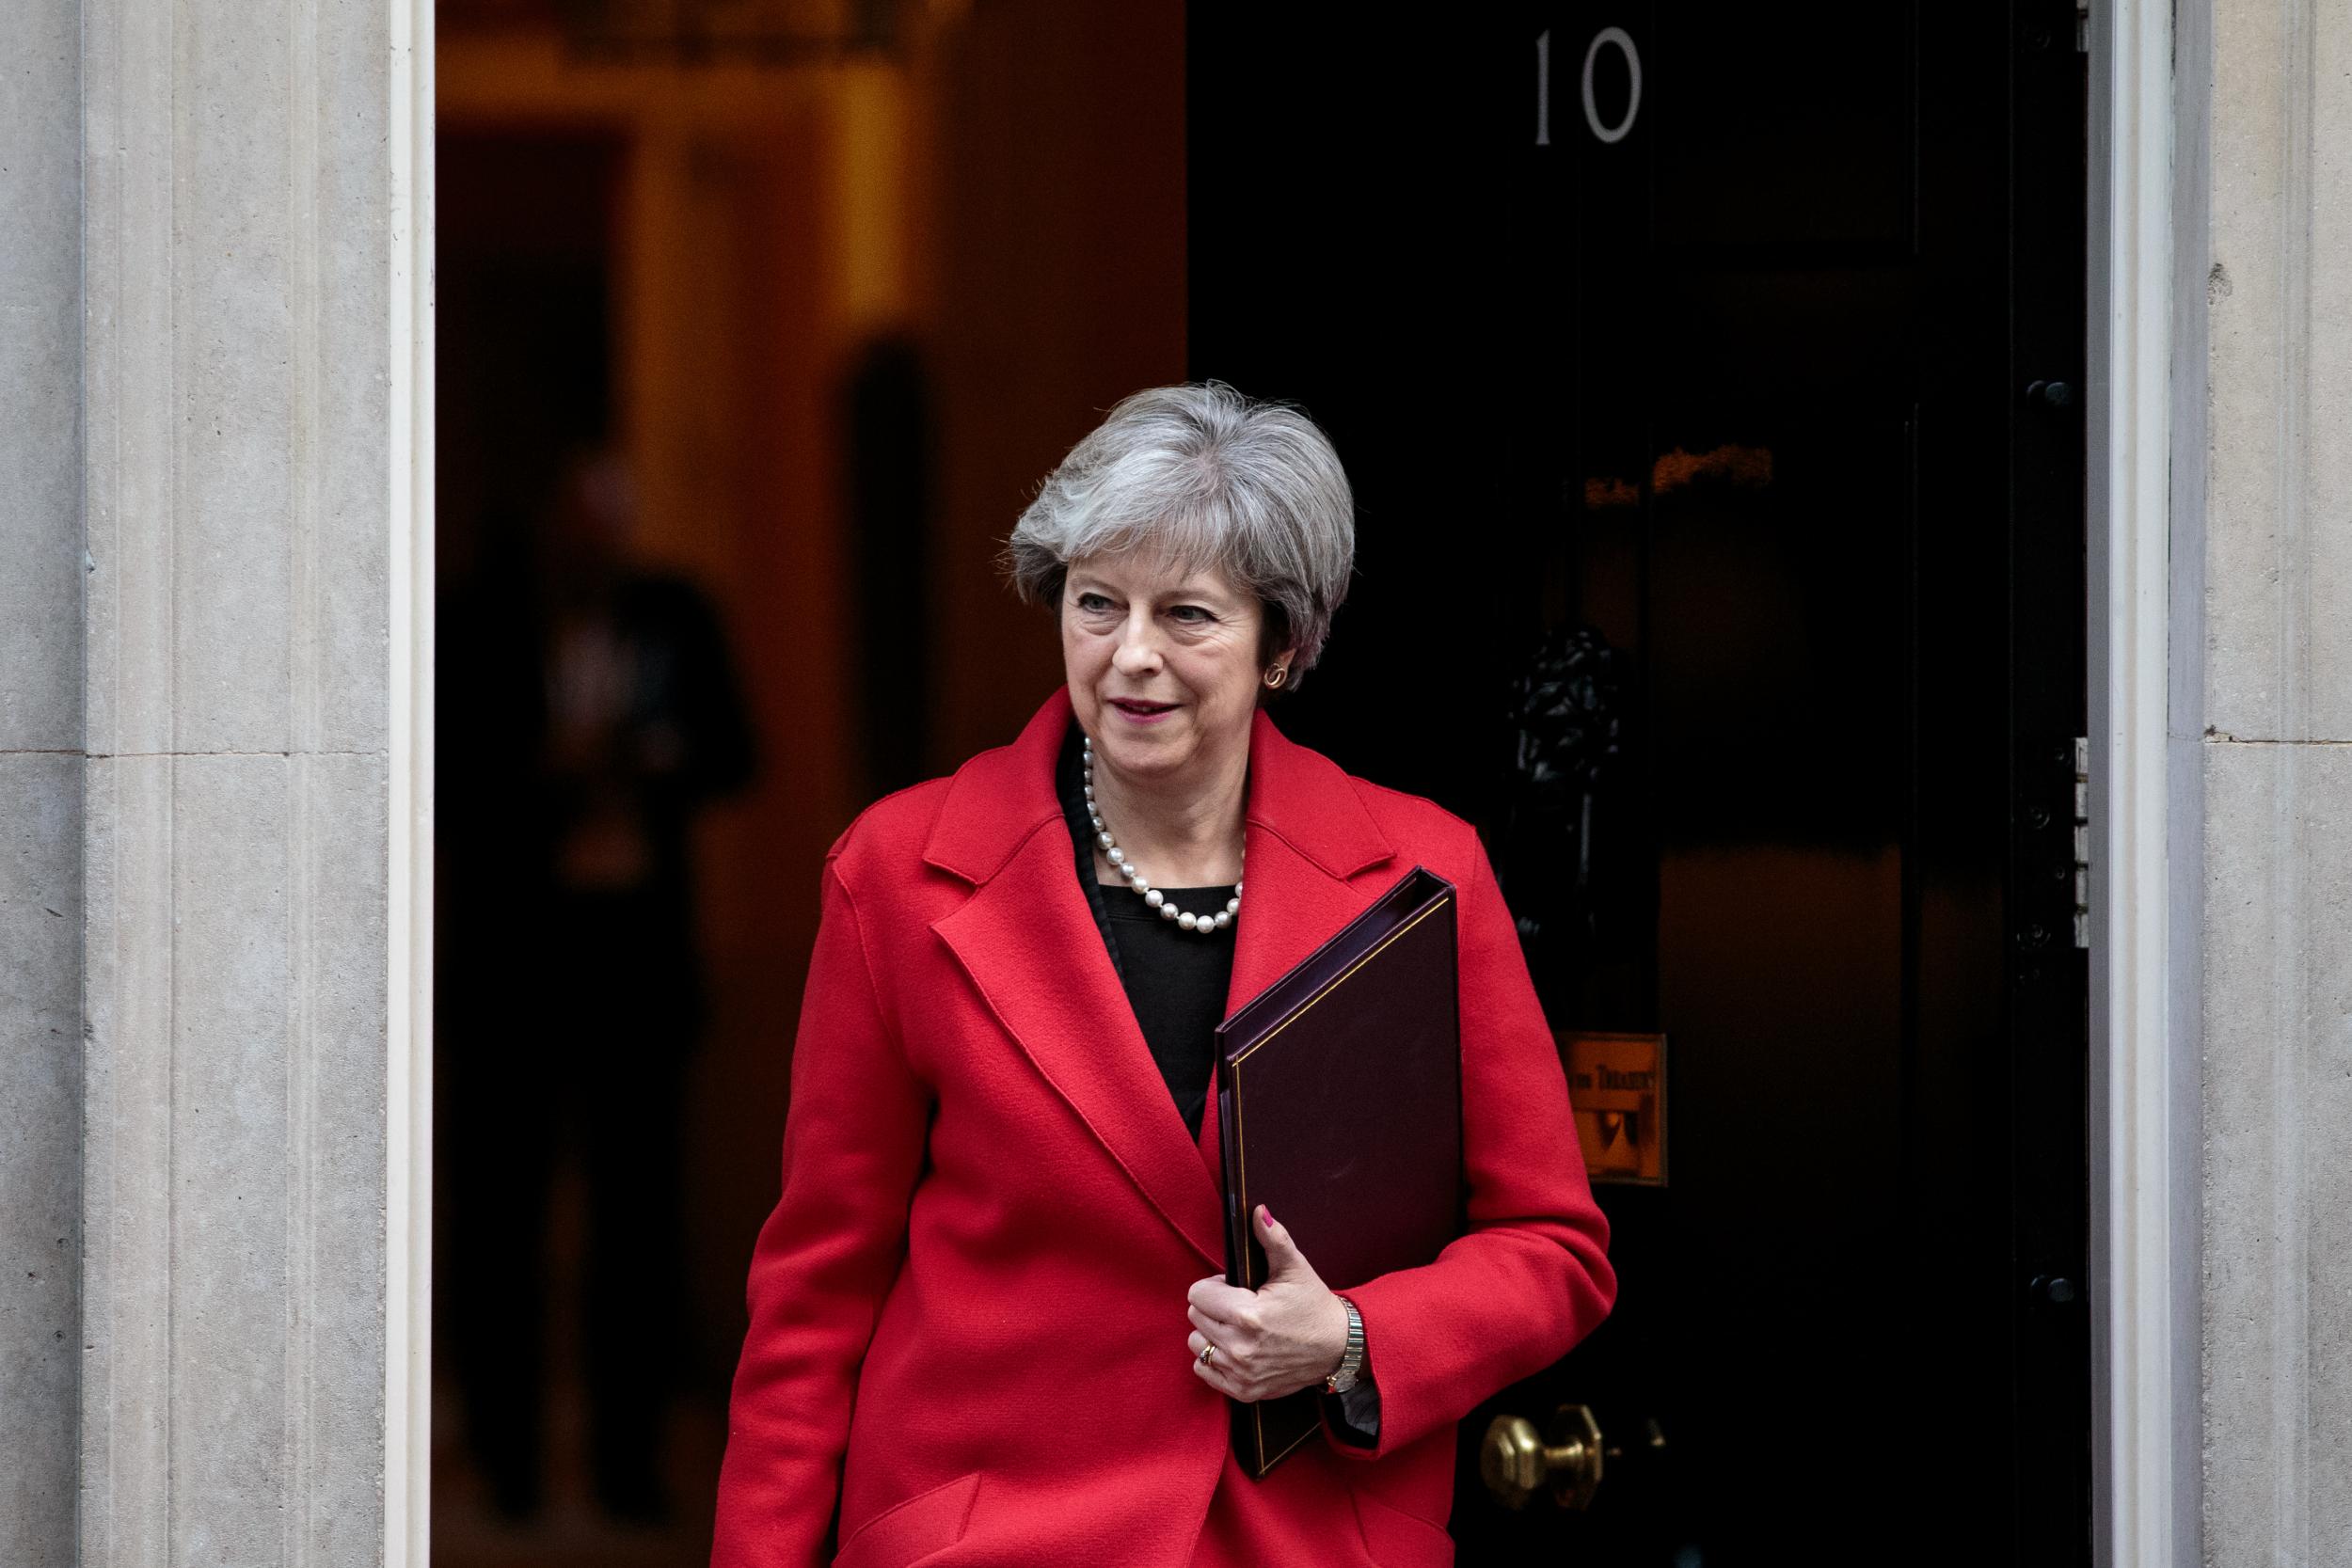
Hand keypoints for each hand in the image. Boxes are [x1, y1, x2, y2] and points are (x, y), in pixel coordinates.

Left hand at [1185, 1204, 1351, 1402]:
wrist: (1337, 1347)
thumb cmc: (1313, 1305)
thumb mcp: (1295, 1268)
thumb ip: (1273, 1238)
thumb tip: (1257, 1212)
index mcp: (1248, 1315)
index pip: (1198, 1294)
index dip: (1214, 1286)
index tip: (1234, 1288)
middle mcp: (1240, 1347)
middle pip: (1195, 1317)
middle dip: (1213, 1307)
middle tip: (1239, 1306)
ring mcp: (1241, 1372)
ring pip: (1196, 1344)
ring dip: (1211, 1333)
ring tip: (1236, 1327)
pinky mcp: (1243, 1390)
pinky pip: (1204, 1370)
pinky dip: (1213, 1359)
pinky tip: (1235, 1347)